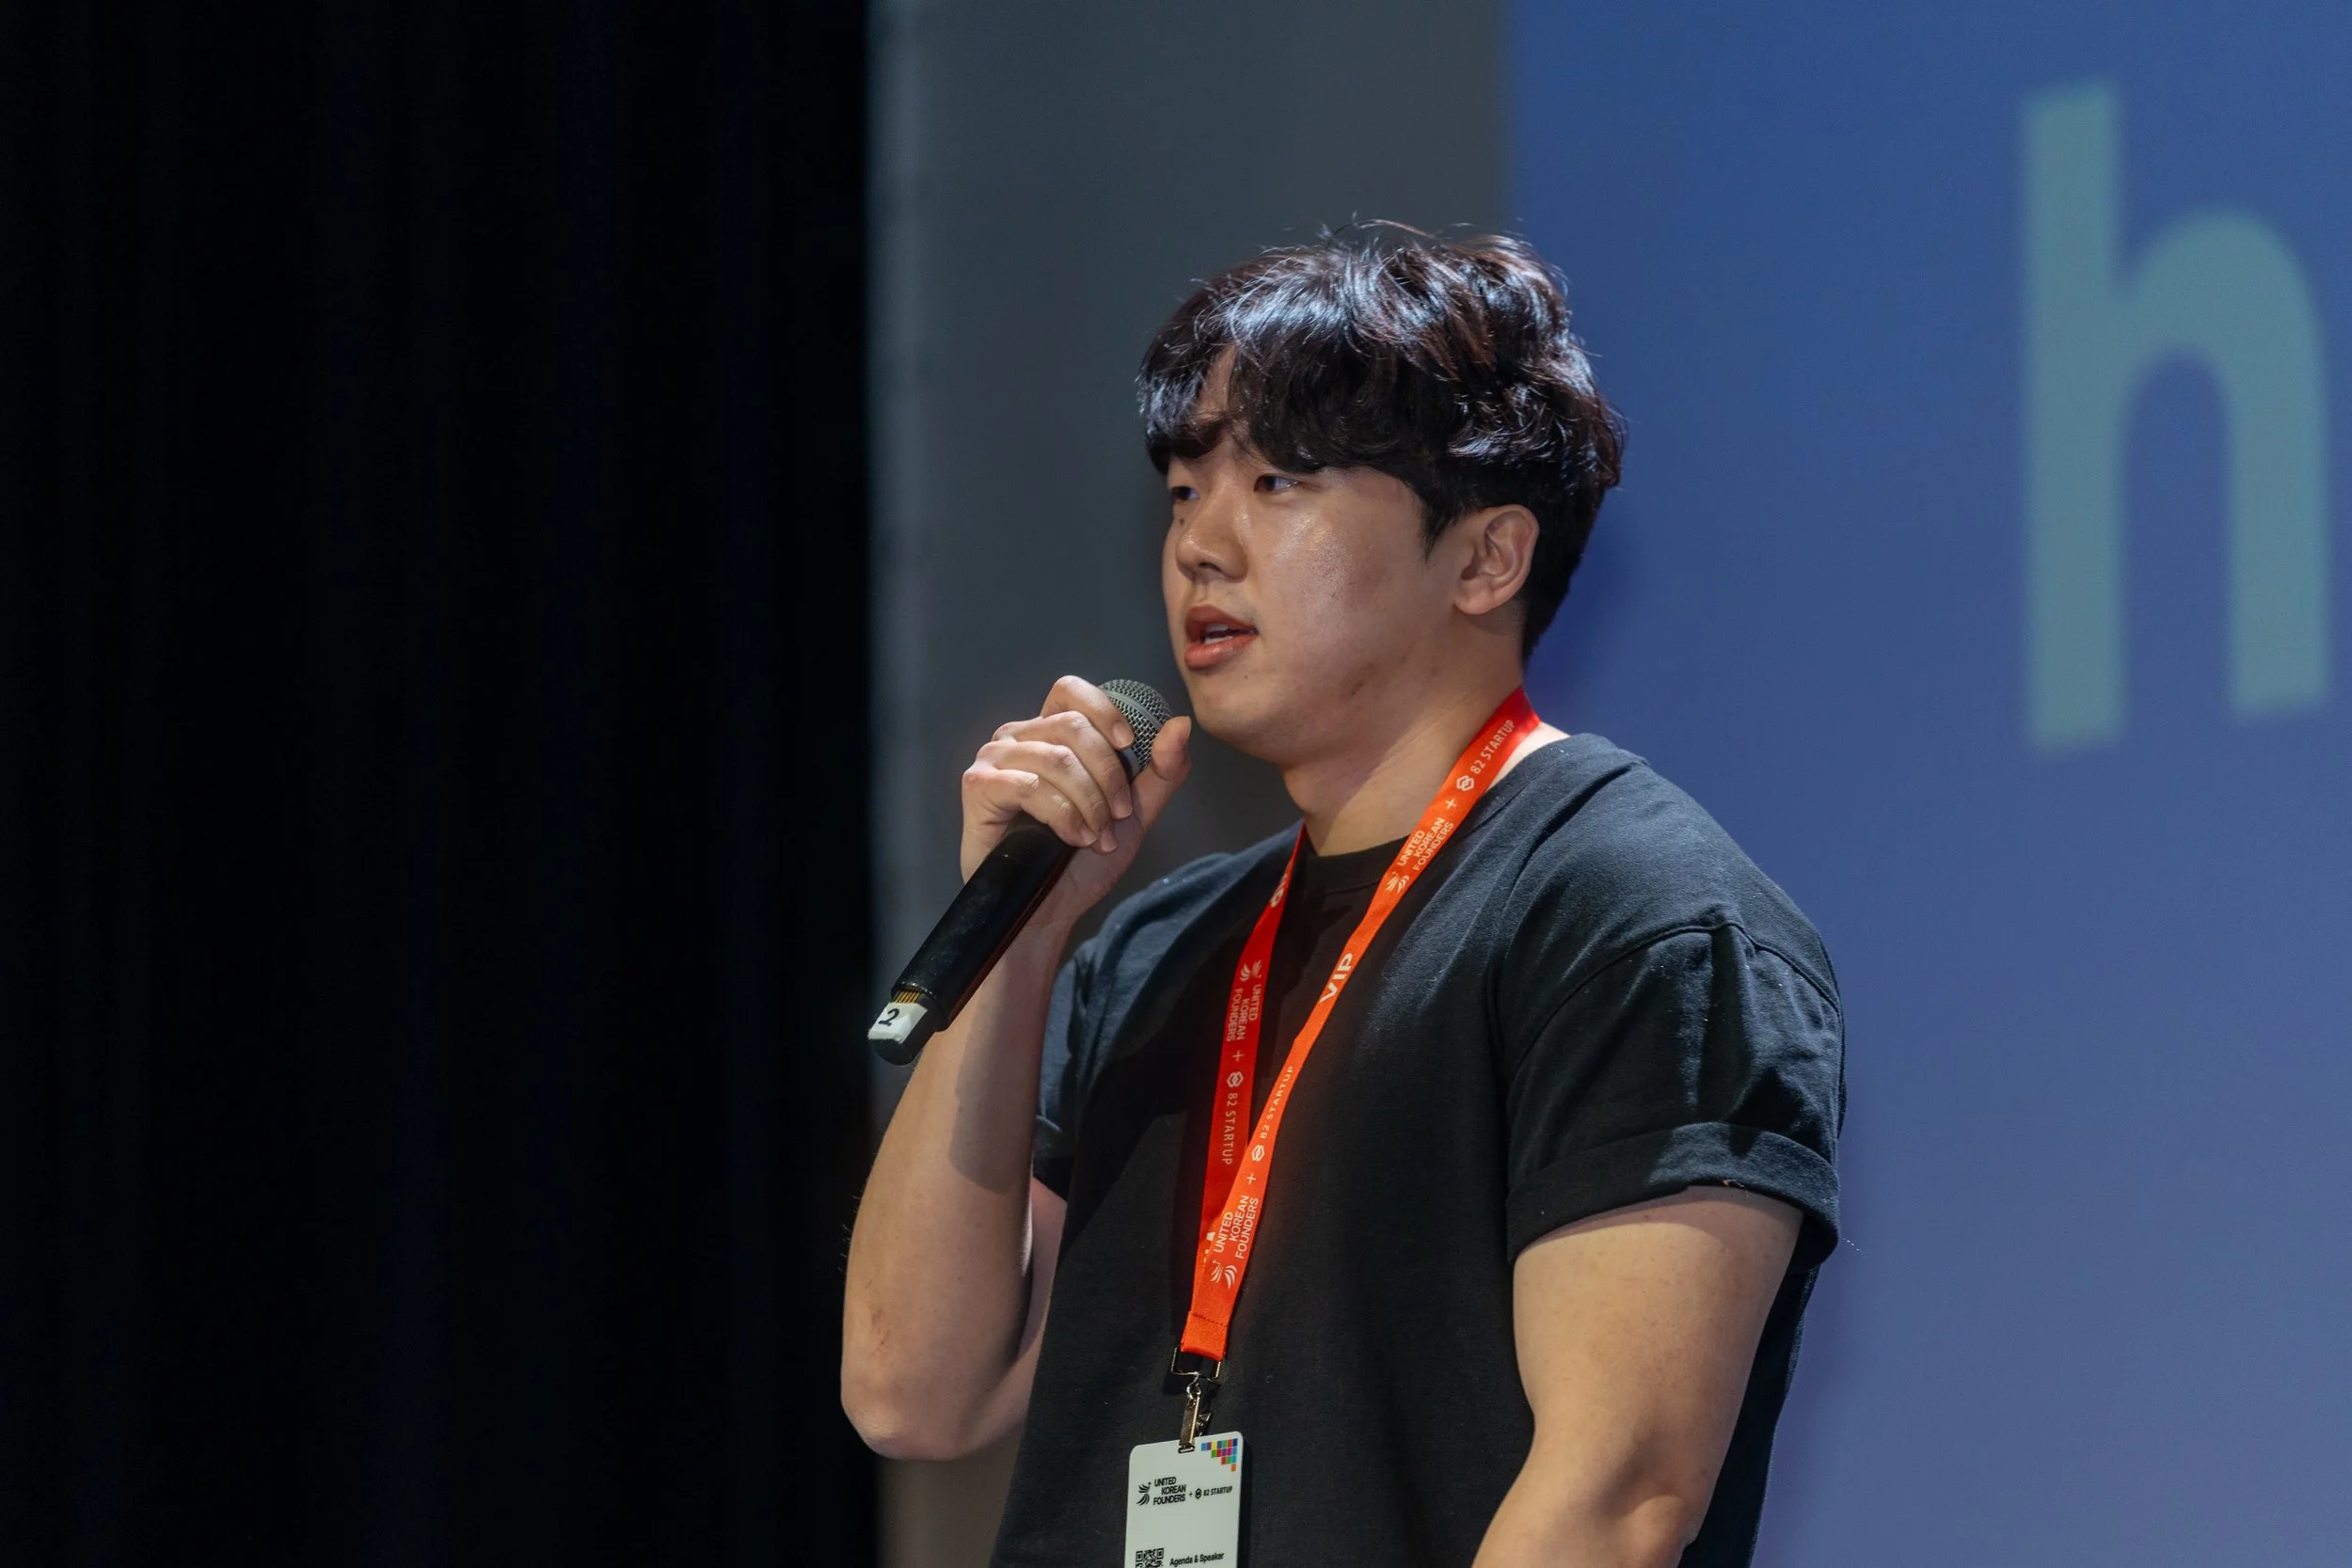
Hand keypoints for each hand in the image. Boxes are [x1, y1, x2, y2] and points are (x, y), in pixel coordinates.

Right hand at [959, 675, 1192, 930]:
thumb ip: (1162, 770)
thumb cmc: (1082, 860)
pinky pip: (1029, 786)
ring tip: (1095, 837)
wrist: (1049, 910)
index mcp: (1049, 733)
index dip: (1103, 711)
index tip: (1128, 746)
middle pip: (1073, 726)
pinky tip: (1071, 838)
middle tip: (1117, 818)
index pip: (1070, 691)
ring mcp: (994, 759)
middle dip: (1108, 777)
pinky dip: (1062, 815)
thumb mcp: (1135, 812)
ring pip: (1057, 759)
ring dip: (1089, 804)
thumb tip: (1181, 724)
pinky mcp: (978, 786)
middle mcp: (1018, 737)